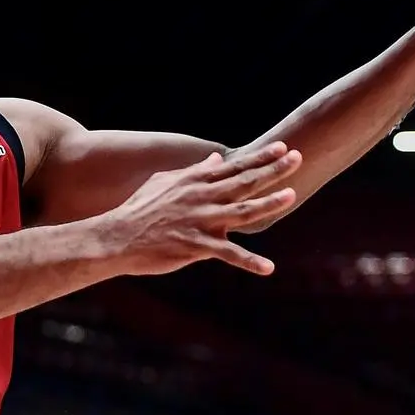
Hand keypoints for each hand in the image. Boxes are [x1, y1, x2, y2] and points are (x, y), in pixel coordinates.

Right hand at [109, 142, 300, 277]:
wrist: (117, 237)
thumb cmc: (139, 211)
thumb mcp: (165, 183)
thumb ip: (194, 171)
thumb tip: (216, 158)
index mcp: (195, 183)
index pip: (234, 166)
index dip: (260, 157)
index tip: (283, 147)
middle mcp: (202, 198)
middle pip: (244, 182)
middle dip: (273, 170)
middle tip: (298, 158)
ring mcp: (200, 222)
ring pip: (242, 211)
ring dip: (268, 204)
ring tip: (292, 196)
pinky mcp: (195, 246)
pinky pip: (228, 255)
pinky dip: (249, 261)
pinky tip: (268, 268)